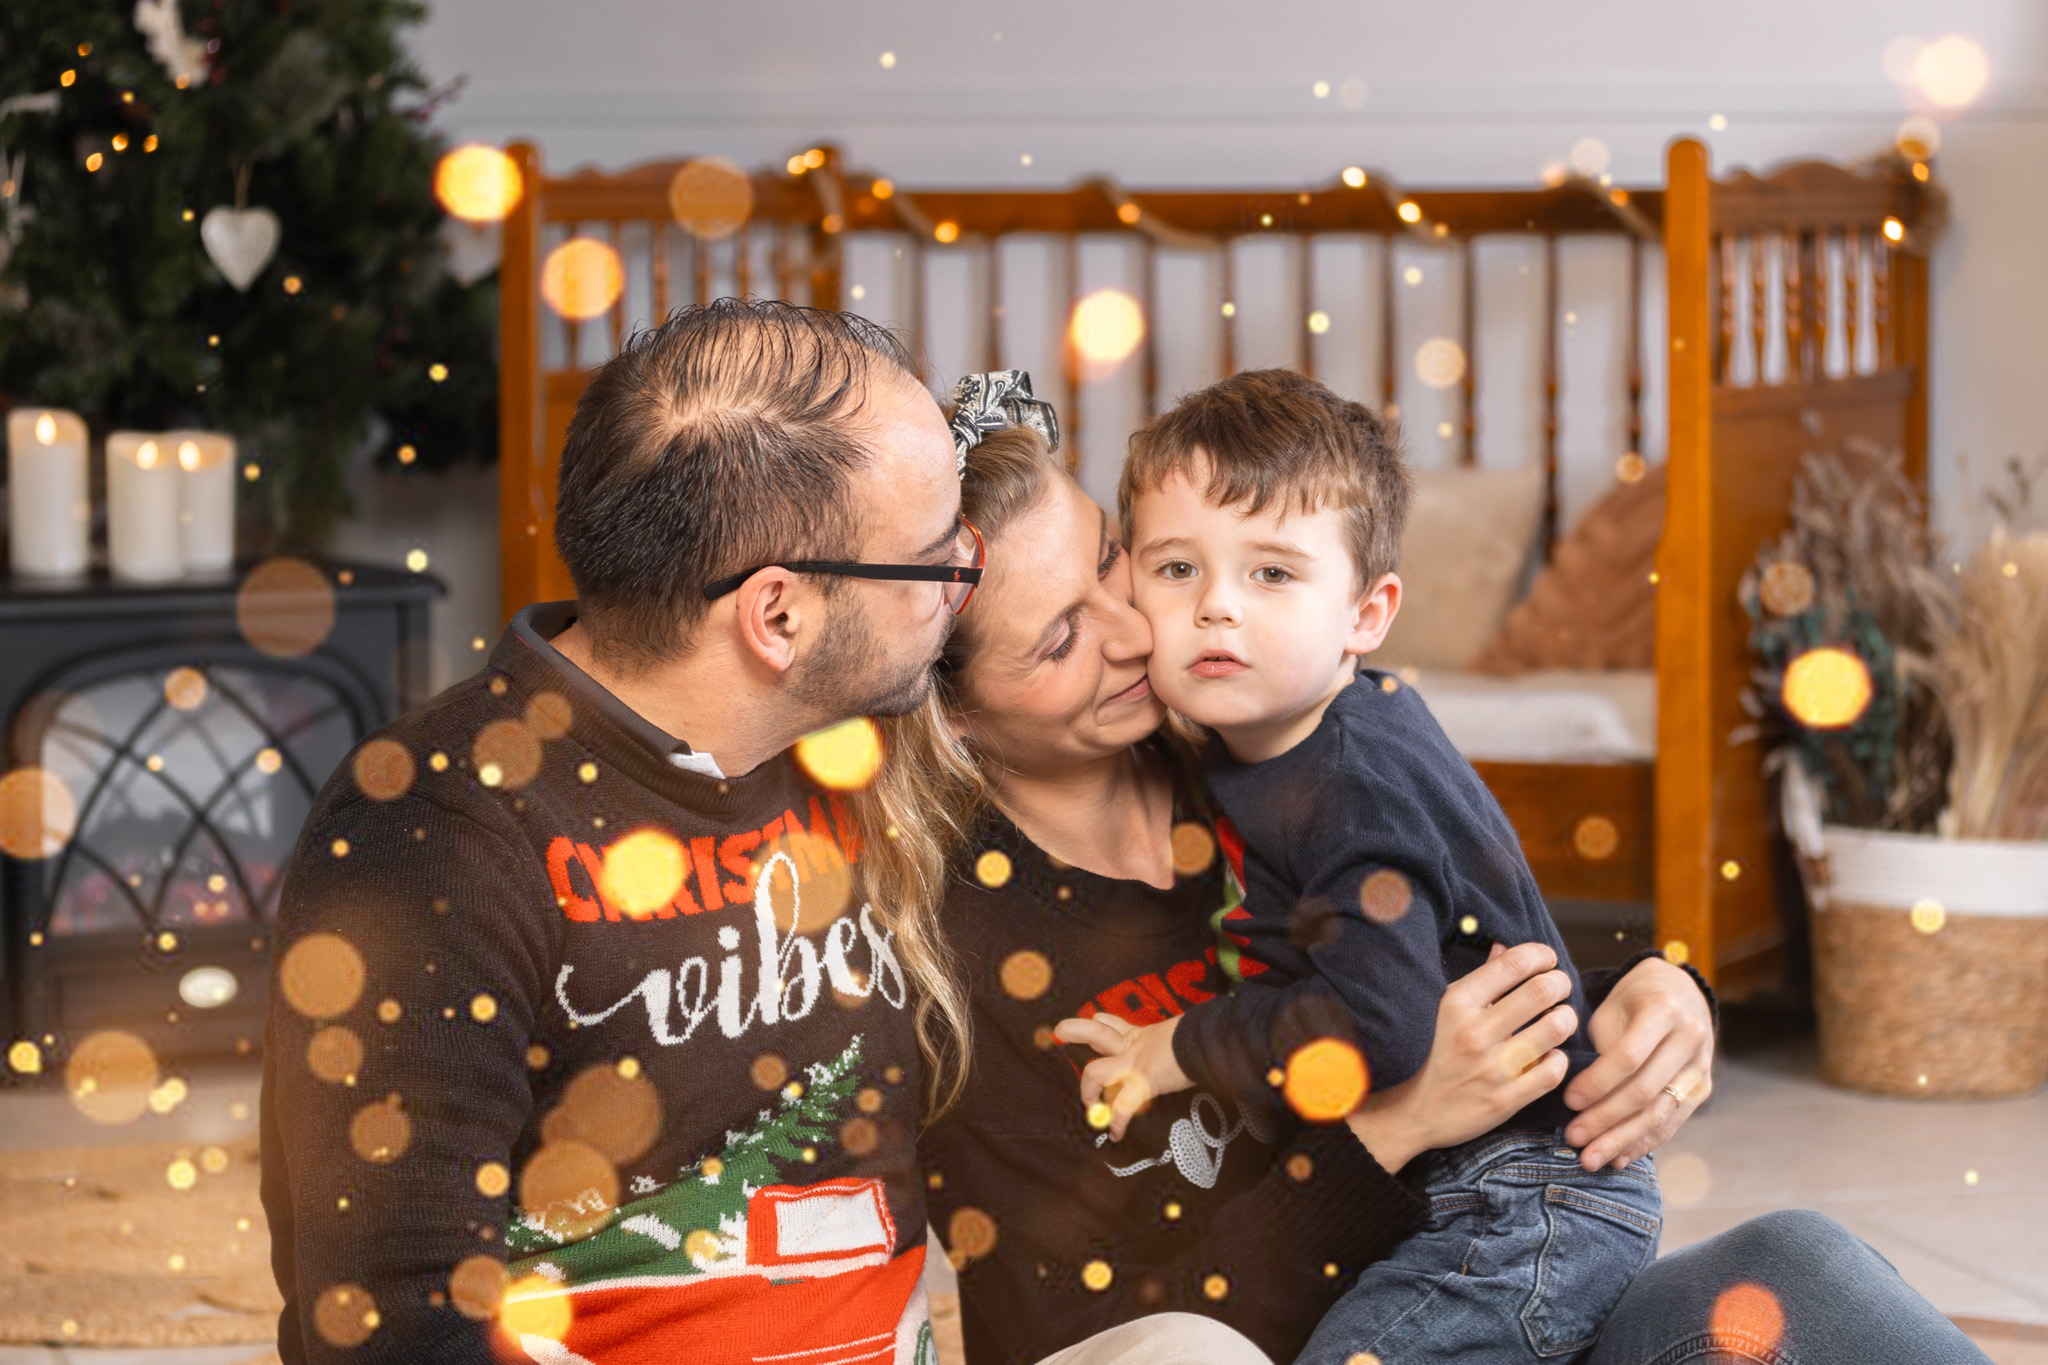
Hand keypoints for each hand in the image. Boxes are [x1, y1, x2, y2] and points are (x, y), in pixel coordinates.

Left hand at [1053, 1014, 1191, 1139]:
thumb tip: (1185, 1046)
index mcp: (1140, 1036)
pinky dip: (1119, 1123)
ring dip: (1088, 1091)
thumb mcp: (1180, 1035)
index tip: (1091, 1020)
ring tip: (1091, 1106)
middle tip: (1058, 1032)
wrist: (1208, 1042)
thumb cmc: (1200, 1038)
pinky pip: (1123, 1107)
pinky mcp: (1142, 1083)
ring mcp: (1134, 1065)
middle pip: (1097, 1032)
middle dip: (1076, 1031)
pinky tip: (1117, 1135)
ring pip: (1096, 1072)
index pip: (1111, 1023)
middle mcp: (1133, 1047)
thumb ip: (1171, 1044)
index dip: (1097, 1022)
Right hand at [1345, 942, 1576, 1173]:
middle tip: (1560, 986)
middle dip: (1560, 982)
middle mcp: (1475, 1033)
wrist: (1407, 1112)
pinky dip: (1558, 1058)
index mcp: (1456, 1004)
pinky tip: (1548, 1054)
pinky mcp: (1506, 1100)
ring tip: (1560, 1017)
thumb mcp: (1444, 1010)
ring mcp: (1492, 1068)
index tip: (1546, 959)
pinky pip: (1554, 1070)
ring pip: (1556, 1028)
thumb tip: (1505, 948)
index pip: (1514, 964)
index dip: (1540, 955)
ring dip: (1566, 1018)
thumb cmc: (1428, 1054)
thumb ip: (1480, 980)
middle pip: (1542, 990)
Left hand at [1563, 956, 1714, 1170]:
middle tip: (1573, 1139)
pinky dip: (1645, 1143)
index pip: (1628, 1056)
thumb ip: (1600, 1046)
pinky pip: (1673, 1122)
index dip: (1597, 1083)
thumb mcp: (1612, 1007)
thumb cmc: (1633, 999)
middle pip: (1645, 1091)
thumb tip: (1578, 1098)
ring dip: (1623, 1141)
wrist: (1680, 990)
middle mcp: (1691, 1039)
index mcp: (1664, 1010)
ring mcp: (1702, 1066)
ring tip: (1591, 1159)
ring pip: (1661, 1114)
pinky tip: (1619, 1158)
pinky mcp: (1703, 1088)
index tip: (1568, 1101)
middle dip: (1605, 1120)